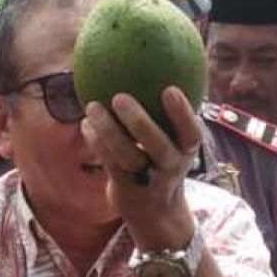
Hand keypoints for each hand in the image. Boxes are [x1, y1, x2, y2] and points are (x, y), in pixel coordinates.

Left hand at [81, 88, 200, 251]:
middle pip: (158, 146)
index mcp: (186, 151)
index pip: (191, 132)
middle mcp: (170, 166)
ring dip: (108, 131)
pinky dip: (96, 141)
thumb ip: (169, 113)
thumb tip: (158, 65)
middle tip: (120, 97)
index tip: (169, 89)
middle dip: (139, 122)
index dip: (182, 113)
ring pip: (127, 156)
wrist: (156, 211)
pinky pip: (109, 162)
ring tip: (93, 107)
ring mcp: (148, 180)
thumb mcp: (175, 141)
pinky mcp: (126, 189)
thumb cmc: (163, 160)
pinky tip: (86, 123)